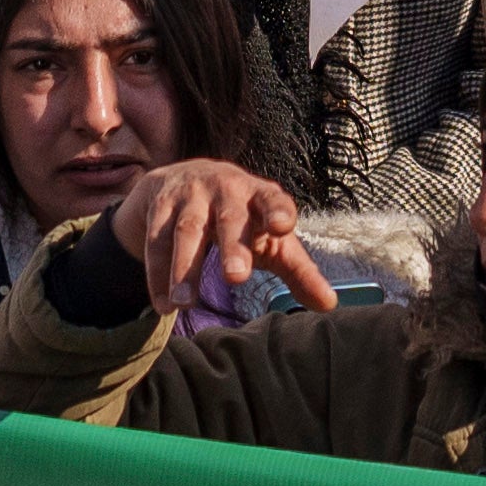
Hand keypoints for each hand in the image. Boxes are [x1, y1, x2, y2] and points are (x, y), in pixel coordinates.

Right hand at [101, 158, 313, 321]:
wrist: (183, 179)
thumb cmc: (242, 218)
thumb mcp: (271, 240)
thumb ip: (299, 271)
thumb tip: (330, 306)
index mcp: (259, 195)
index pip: (273, 199)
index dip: (278, 211)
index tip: (284, 227)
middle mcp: (226, 188)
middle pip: (229, 217)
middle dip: (233, 246)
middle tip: (237, 277)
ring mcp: (190, 194)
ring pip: (187, 230)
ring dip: (184, 267)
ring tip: (184, 304)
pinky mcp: (160, 205)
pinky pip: (156, 241)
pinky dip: (158, 274)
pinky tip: (164, 305)